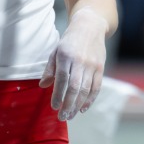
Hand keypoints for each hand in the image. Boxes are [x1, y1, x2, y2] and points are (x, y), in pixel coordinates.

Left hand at [41, 6, 108, 121]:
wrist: (90, 27)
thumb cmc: (69, 41)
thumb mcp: (56, 51)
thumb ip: (50, 69)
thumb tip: (43, 86)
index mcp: (66, 56)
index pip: (62, 79)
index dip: (58, 94)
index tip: (54, 107)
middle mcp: (80, 61)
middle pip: (75, 87)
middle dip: (68, 104)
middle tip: (63, 116)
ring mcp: (92, 65)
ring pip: (86, 89)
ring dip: (78, 105)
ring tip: (71, 115)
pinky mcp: (100, 68)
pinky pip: (96, 87)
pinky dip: (90, 99)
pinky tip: (83, 108)